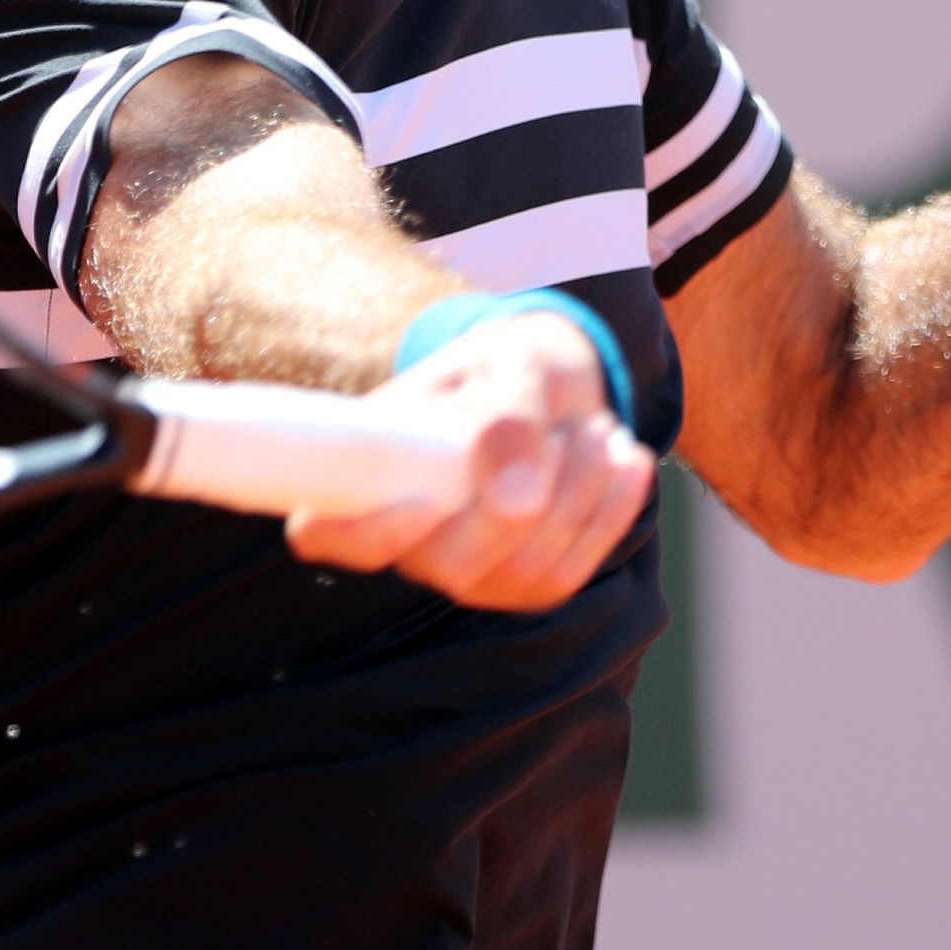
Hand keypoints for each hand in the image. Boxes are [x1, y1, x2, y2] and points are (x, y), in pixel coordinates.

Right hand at [285, 310, 656, 612]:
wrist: (549, 385)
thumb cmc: (508, 366)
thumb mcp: (513, 361)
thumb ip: (509, 415)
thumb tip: (516, 496)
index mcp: (364, 478)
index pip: (325, 533)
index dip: (366, 532)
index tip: (420, 500)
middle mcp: (405, 542)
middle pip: (452, 564)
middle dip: (530, 500)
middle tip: (576, 427)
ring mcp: (466, 574)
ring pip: (522, 570)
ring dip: (580, 496)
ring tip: (600, 428)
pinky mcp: (525, 587)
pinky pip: (570, 572)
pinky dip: (609, 512)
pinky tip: (625, 460)